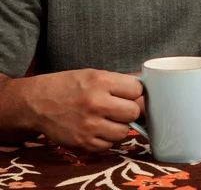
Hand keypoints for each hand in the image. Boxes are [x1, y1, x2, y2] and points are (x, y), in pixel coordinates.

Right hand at [25, 69, 142, 151]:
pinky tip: (98, 128)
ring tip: (108, 119)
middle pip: (134, 112)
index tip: (128, 93)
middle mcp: (97, 103)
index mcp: (101, 81)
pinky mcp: (83, 143)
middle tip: (120, 107)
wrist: (38, 102)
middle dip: (129, 109)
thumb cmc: (68, 86)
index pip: (137, 90)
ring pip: (124, 131)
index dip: (135, 91)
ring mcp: (90, 125)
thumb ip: (117, 82)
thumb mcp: (93, 74)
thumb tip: (143, 88)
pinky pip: (109, 145)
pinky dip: (107, 138)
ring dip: (120, 126)